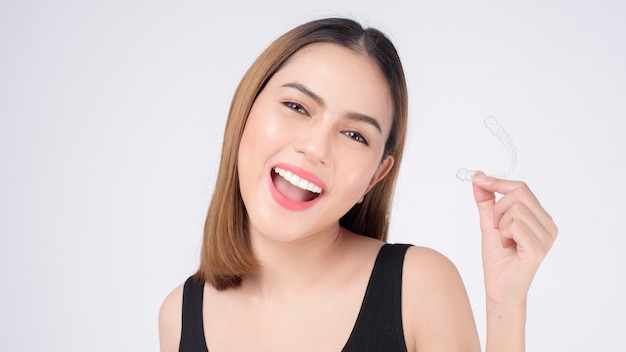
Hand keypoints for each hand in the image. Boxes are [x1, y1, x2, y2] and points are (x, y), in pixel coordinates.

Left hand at [472, 172, 557, 306]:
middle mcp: (549, 226)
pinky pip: (514, 224)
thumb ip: (486, 200)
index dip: (498, 182)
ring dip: (500, 225)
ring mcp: (546, 237)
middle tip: (496, 228)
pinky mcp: (538, 248)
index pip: (521, 188)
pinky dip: (503, 234)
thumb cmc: (498, 259)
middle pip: (518, 193)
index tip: (478, 178)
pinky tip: (507, 247)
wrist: (499, 288)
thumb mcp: (489, 223)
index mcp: (541, 218)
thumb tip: (478, 176)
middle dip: (498, 208)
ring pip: (515, 209)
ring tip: (504, 241)